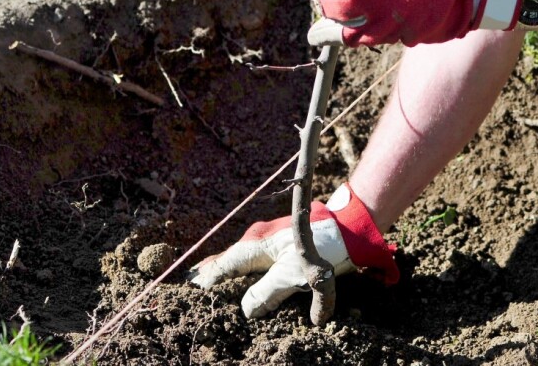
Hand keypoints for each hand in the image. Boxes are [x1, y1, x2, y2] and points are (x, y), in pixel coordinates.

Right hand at [190, 183, 398, 318]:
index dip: (206, 283)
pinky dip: (237, 269)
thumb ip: (267, 294)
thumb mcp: (295, 276)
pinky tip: (235, 278)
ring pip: (237, 258)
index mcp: (255, 244)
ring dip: (222, 273)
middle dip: (208, 276)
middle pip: (225, 260)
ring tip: (203, 286)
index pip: (221, 267)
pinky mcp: (278, 242)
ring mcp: (267, 238)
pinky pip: (250, 258)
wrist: (349, 226)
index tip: (191, 296)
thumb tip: (245, 311)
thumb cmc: (323, 248)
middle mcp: (256, 238)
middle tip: (188, 290)